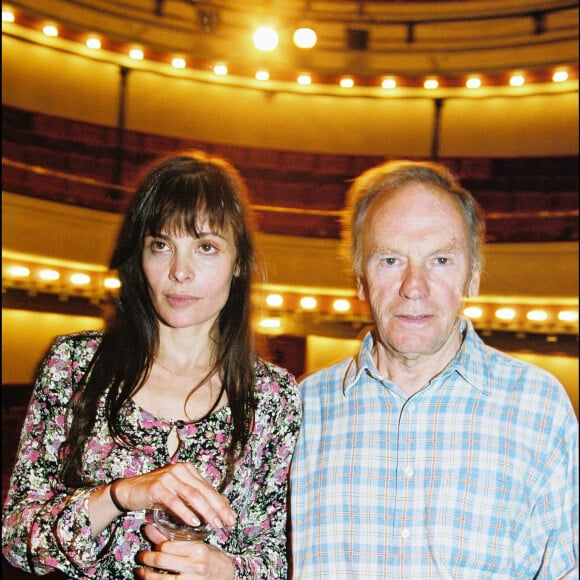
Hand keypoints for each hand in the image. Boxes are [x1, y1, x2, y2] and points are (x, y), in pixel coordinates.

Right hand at [110, 463, 235, 530]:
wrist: (130, 490)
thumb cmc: (157, 493)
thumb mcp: (178, 492)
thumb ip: (194, 496)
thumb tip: (216, 509)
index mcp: (188, 470)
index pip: (209, 488)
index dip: (221, 503)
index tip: (231, 517)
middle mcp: (181, 470)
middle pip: (204, 491)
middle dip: (218, 508)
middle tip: (228, 522)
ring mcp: (169, 477)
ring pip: (192, 495)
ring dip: (206, 511)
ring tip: (215, 524)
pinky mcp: (157, 487)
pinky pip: (174, 502)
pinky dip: (185, 512)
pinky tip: (194, 522)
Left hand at [136, 523, 234, 578]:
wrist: (226, 576)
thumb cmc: (210, 558)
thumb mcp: (196, 544)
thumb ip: (172, 538)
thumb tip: (149, 527)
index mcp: (198, 549)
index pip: (168, 546)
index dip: (156, 545)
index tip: (150, 545)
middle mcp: (195, 566)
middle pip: (162, 560)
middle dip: (146, 559)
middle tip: (140, 557)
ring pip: (161, 579)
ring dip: (146, 575)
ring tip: (140, 571)